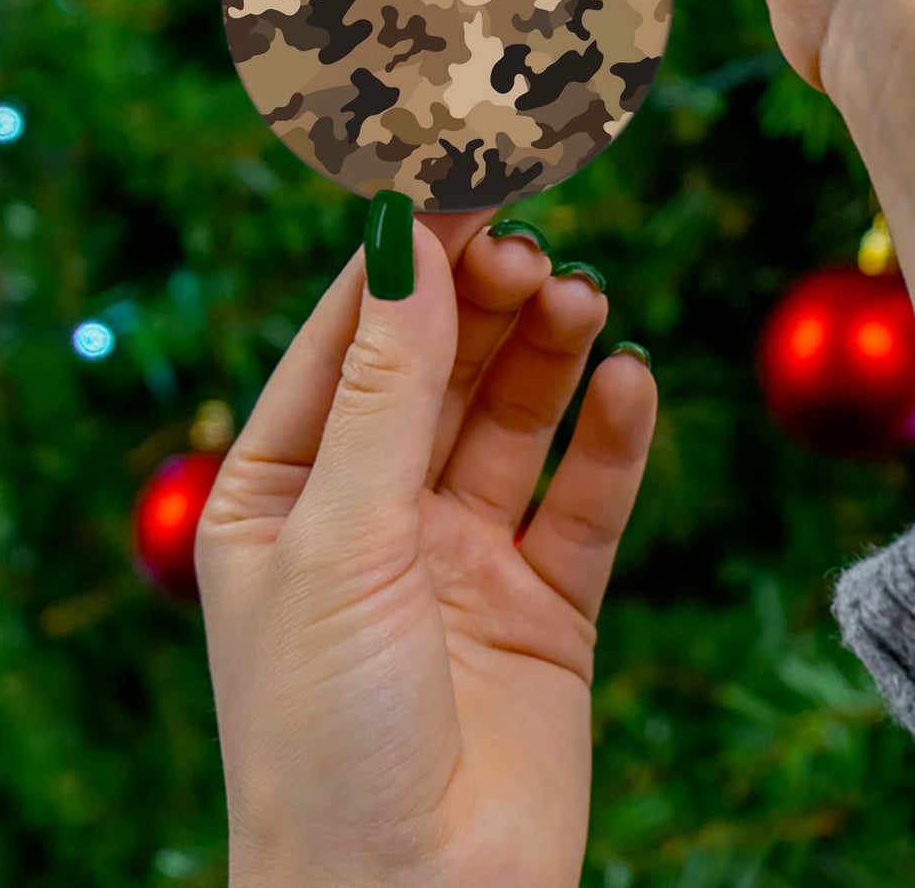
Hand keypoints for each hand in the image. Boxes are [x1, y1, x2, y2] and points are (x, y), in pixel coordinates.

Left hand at [196, 211, 656, 887]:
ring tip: (581, 299)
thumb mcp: (341, 539)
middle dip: (484, 300)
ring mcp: (463, 554)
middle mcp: (374, 513)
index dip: (406, 256)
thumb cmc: (326, 738)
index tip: (463, 175)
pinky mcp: (547, 601)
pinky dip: (612, 437)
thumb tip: (406, 237)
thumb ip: (386, 386)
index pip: (349, 338)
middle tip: (531, 247)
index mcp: (284, 493)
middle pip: (441, 365)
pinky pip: (586, 497)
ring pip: (516, 417)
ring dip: (549, 352)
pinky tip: (630, 383)